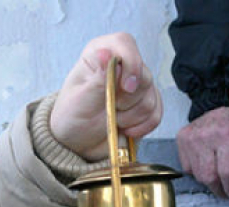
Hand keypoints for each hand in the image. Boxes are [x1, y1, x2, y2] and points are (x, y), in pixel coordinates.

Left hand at [50, 32, 161, 161]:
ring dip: (130, 116)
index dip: (131, 63)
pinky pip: (155, 114)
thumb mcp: (79, 100)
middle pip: (143, 76)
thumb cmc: (73, 116)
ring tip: (112, 120)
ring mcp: (137, 84)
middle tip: (107, 109)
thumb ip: (96, 80)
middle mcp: (122, 64)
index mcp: (101, 53)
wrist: (77, 141)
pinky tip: (125, 129)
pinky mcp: (145, 102)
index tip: (126, 88)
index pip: (125, 43)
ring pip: (150, 98)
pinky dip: (141, 126)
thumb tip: (105, 54)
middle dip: (126, 100)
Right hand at [176, 107, 228, 203]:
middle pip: (211, 178)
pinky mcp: (181, 141)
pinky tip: (208, 163)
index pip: (228, 173)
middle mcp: (206, 136)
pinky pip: (188, 169)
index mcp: (228, 135)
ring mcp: (190, 139)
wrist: (221, 104)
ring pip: (198, 176)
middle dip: (221, 189)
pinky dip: (199, 172)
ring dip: (211, 181)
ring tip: (220, 175)